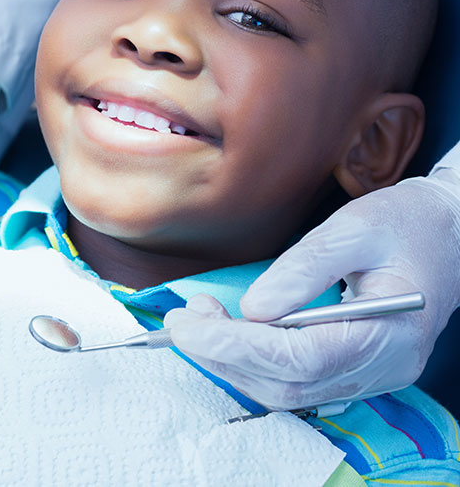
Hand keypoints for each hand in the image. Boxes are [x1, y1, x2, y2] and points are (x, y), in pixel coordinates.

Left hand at [165, 170, 459, 409]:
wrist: (445, 233)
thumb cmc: (405, 224)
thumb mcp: (355, 228)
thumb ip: (305, 268)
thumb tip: (252, 307)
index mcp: (389, 334)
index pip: (299, 360)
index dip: (237, 345)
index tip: (189, 324)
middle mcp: (381, 368)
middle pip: (288, 384)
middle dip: (224, 355)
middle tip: (183, 319)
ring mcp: (370, 374)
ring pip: (287, 391)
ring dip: (233, 362)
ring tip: (197, 321)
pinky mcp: (355, 367)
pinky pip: (296, 381)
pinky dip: (253, 363)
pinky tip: (227, 335)